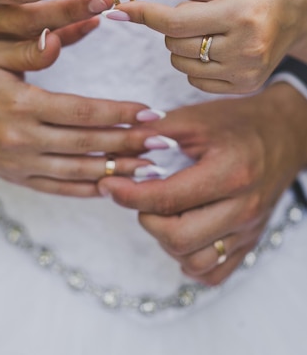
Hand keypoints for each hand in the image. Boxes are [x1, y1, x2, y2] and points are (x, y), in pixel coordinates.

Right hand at [0, 25, 152, 196]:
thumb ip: (35, 47)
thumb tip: (70, 30)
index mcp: (21, 106)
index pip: (82, 113)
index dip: (120, 113)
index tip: (152, 113)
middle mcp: (22, 140)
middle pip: (87, 145)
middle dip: (130, 144)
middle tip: (165, 143)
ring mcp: (20, 164)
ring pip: (78, 172)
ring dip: (117, 171)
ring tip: (151, 169)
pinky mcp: (17, 179)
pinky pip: (59, 189)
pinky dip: (89, 189)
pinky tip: (114, 187)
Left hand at [98, 83, 306, 283]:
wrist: (282, 133)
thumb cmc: (238, 122)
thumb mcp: (195, 118)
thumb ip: (154, 133)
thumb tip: (115, 148)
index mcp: (229, 172)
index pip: (167, 198)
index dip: (128, 194)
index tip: (108, 185)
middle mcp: (242, 207)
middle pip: (179, 237)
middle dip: (146, 218)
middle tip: (139, 197)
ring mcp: (249, 229)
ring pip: (193, 260)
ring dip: (166, 241)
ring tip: (161, 212)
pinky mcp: (250, 242)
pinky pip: (214, 273)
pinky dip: (190, 260)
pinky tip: (182, 233)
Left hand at [103, 0, 306, 92]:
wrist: (300, 7)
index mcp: (240, 13)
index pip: (174, 22)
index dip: (142, 14)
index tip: (118, 8)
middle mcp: (247, 47)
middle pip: (174, 44)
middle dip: (173, 26)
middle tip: (200, 10)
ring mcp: (247, 71)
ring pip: (181, 65)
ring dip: (182, 45)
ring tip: (211, 27)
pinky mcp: (246, 86)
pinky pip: (196, 81)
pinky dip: (195, 64)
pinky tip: (217, 46)